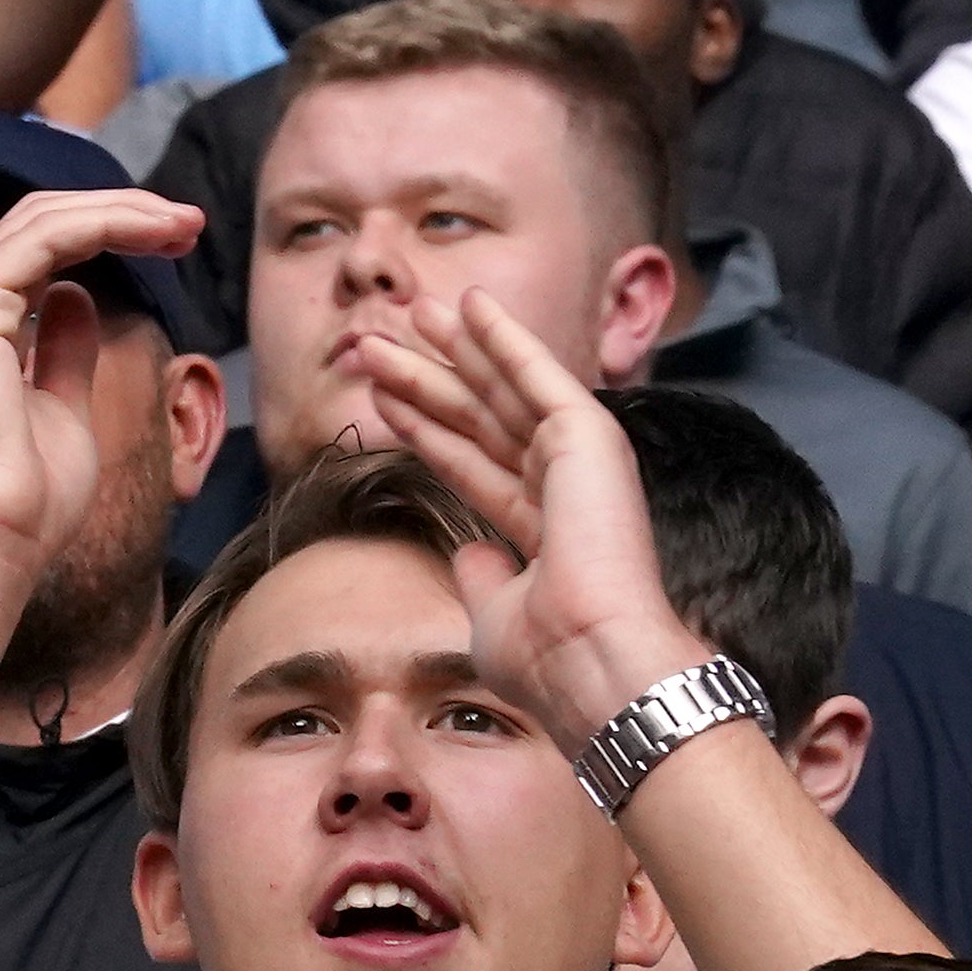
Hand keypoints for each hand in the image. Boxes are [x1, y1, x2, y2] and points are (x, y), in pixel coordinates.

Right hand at [0, 185, 192, 584]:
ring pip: (45, 218)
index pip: (40, 251)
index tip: (173, 247)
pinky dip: (107, 224)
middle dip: (121, 213)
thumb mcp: (65, 408)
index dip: (107, 235)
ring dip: (124, 211)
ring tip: (185, 224)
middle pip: (42, 222)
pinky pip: (48, 237)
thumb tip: (76, 299)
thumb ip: (66, 349)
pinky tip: (156, 233)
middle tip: (189, 226)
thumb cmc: (27, 500)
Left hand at [343, 289, 696, 749]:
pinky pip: (537, 373)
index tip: (382, 399)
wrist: (591, 665)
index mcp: (543, 526)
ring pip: (498, 390)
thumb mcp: (494, 616)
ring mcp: (579, 458)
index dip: (425, 429)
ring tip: (404, 313)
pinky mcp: (589, 436)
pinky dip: (504, 337)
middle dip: (428, 377)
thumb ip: (482, 578)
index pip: (470, 463)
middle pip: (478, 418)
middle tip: (379, 340)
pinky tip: (472, 305)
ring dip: (451, 350)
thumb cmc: (548, 659)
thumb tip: (470, 554)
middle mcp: (563, 485)